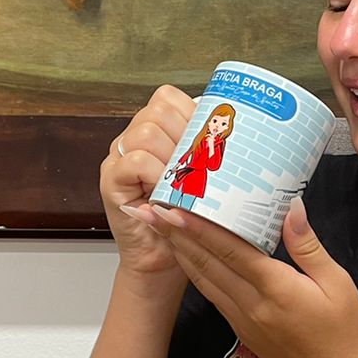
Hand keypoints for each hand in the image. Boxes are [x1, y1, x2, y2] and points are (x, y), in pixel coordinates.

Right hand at [100, 85, 194, 277]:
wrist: (165, 260)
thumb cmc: (188, 220)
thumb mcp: (206, 178)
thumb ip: (211, 151)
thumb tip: (247, 131)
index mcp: (156, 131)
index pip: (168, 98)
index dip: (191, 114)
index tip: (209, 142)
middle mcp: (133, 139)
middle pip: (158, 110)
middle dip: (184, 137)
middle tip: (196, 168)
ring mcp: (119, 157)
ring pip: (147, 132)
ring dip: (172, 158)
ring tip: (182, 183)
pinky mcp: (110, 180)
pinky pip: (135, 160)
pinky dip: (157, 174)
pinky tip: (166, 192)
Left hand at [132, 199, 357, 357]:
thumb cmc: (344, 332)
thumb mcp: (339, 283)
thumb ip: (308, 246)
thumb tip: (291, 207)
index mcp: (275, 288)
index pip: (229, 250)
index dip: (199, 227)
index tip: (172, 207)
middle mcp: (251, 303)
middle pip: (206, 263)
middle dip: (176, 234)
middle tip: (148, 209)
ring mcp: (242, 319)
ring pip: (203, 280)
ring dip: (180, 252)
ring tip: (158, 228)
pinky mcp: (241, 330)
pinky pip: (212, 295)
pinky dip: (196, 272)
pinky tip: (187, 258)